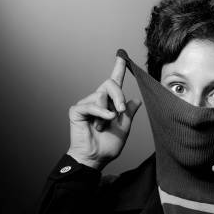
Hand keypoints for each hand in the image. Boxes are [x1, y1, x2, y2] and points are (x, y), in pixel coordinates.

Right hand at [67, 55, 141, 169]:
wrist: (96, 158)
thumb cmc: (108, 145)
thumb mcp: (124, 127)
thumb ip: (128, 112)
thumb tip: (136, 100)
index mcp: (109, 102)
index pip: (115, 81)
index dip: (118, 68)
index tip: (122, 55)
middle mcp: (97, 100)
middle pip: (110, 83)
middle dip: (119, 97)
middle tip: (120, 112)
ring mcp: (86, 104)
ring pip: (102, 94)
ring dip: (108, 113)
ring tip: (103, 126)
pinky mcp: (77, 109)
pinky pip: (92, 105)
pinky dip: (100, 114)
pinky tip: (100, 124)